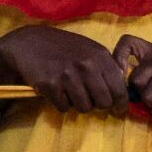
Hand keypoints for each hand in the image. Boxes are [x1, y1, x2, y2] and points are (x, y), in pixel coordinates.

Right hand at [0, 26, 131, 115]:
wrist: (30, 44)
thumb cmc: (63, 47)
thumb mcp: (89, 49)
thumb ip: (106, 66)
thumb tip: (122, 88)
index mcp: (99, 56)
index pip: (119, 88)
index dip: (120, 102)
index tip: (117, 108)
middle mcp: (86, 66)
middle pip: (103, 102)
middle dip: (98, 105)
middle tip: (90, 99)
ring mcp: (67, 76)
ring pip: (84, 107)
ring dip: (79, 104)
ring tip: (71, 93)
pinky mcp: (50, 86)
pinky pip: (64, 107)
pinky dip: (61, 104)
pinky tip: (57, 92)